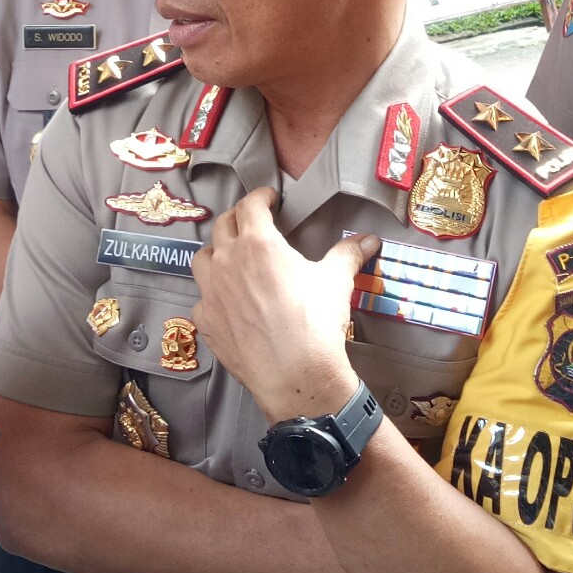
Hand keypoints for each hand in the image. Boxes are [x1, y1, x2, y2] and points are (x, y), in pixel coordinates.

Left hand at [189, 188, 374, 422]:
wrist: (295, 375)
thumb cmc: (316, 323)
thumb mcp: (336, 281)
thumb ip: (348, 254)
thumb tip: (369, 240)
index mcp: (258, 243)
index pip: (250, 206)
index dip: (260, 197)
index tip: (270, 198)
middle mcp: (228, 262)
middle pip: (222, 226)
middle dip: (237, 219)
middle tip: (252, 222)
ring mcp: (212, 293)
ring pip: (202, 259)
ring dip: (216, 252)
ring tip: (231, 257)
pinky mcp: (207, 322)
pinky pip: (203, 300)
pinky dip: (213, 295)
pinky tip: (227, 302)